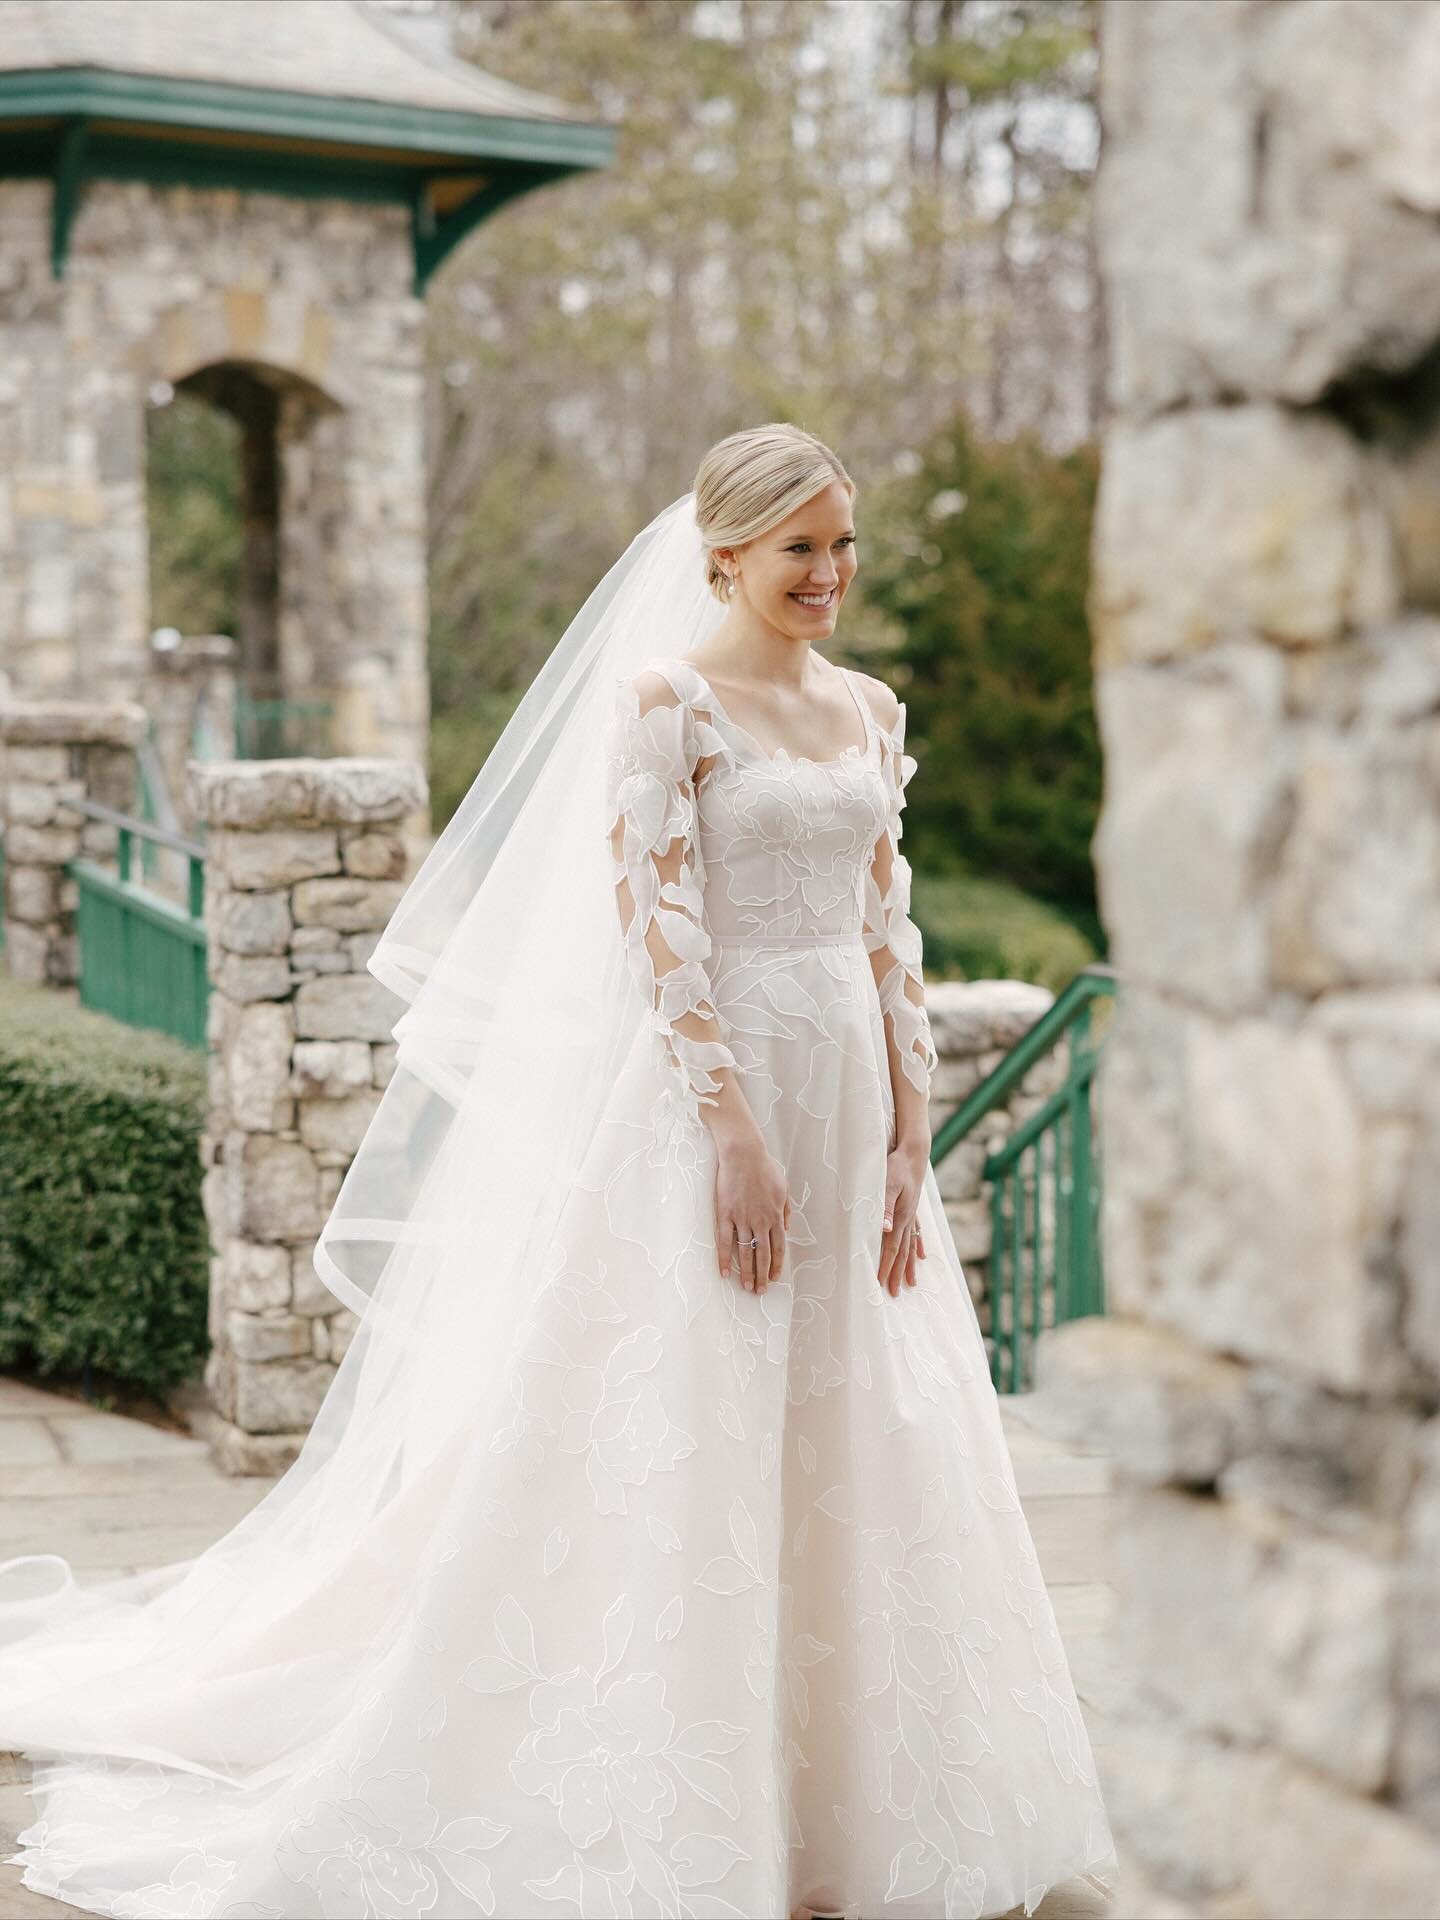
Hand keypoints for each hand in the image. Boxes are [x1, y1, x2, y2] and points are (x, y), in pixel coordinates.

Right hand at [714, 1131, 790, 1293]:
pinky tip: (724, 1272)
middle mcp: (761, 1221)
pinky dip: (725, 1258)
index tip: (774, 1278)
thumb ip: (786, 1209)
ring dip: (746, 1272)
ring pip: (745, 1252)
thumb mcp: (784, 1187)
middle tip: (760, 1292)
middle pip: (763, 1254)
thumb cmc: (764, 1167)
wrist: (744, 1154)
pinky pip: (725, 1241)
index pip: (778, 1247)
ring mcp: (742, 1219)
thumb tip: (787, 1228)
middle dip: (762, 1275)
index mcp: (776, 1215)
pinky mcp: (725, 1215)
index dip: (776, 1264)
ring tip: (746, 1287)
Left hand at [878, 1141, 926, 1297]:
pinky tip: (921, 1256)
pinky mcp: (912, 1208)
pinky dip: (918, 1246)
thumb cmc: (897, 1166)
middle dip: (897, 1273)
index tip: (880, 1284)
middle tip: (894, 1294)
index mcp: (900, 1217)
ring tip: (911, 1283)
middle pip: (902, 1252)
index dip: (885, 1266)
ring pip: (911, 1246)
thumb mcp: (888, 1184)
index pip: (891, 1248)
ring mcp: (912, 1215)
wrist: (914, 1153)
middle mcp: (908, 1219)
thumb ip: (885, 1206)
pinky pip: (916, 1233)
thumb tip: (885, 1229)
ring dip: (909, 1266)